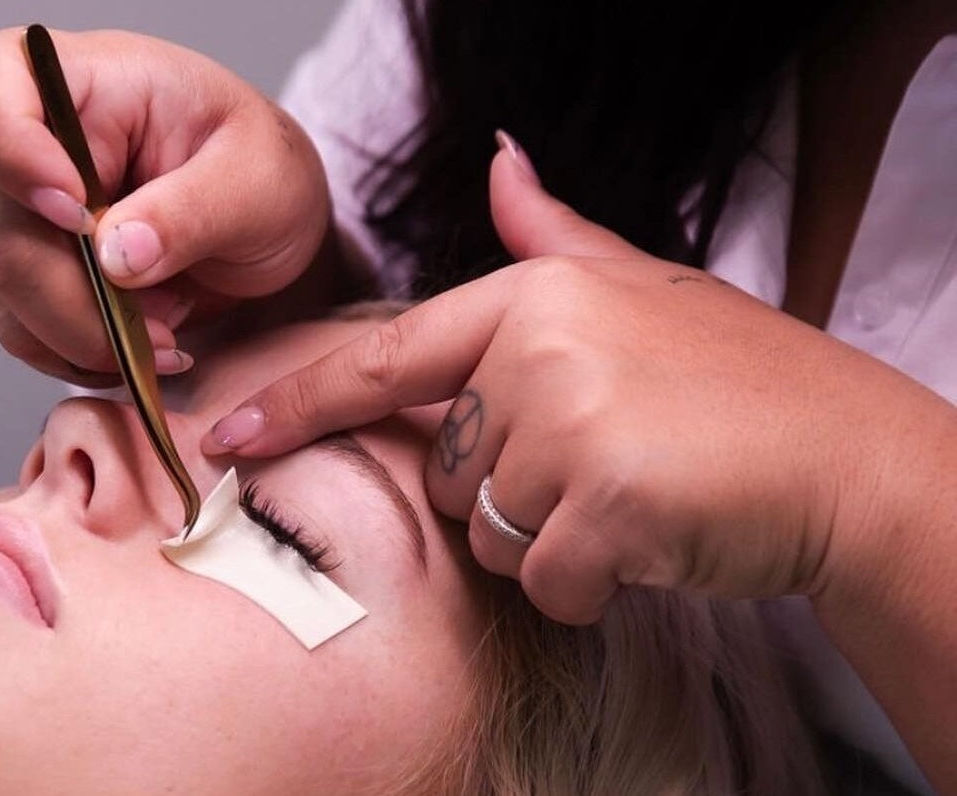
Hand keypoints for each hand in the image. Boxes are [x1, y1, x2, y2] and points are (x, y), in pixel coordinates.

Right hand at [0, 27, 330, 384]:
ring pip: (6, 294)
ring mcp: (15, 210)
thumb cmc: (259, 168)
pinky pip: (23, 330)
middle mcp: (29, 142)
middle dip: (81, 302)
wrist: (263, 215)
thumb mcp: (257, 178)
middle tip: (164, 327)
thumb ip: (191, 211)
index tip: (78, 213)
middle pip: (1, 231)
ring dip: (88, 338)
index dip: (9, 152)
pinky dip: (82, 355)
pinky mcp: (24, 270)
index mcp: (83, 80)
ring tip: (167, 331)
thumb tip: (116, 258)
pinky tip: (139, 344)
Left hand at [200, 137, 954, 623]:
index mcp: (533, 299)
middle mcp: (539, 353)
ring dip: (550, 537)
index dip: (298, 402)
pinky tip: (652, 538)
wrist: (851, 458)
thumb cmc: (742, 382)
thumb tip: (502, 160)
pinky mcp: (603, 506)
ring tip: (634, 494)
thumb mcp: (642, 288)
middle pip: (446, 470)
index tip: (227, 438)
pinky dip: (590, 583)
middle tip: (607, 463)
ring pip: (487, 534)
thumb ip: (553, 238)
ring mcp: (570, 427)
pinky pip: (542, 582)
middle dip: (509, 490)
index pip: (387, 359)